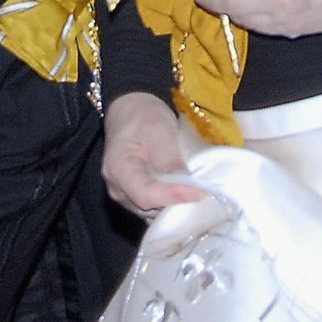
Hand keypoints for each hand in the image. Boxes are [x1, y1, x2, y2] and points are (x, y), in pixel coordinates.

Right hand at [101, 92, 202, 217]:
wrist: (131, 110)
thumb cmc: (143, 116)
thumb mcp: (159, 130)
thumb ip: (169, 160)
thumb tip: (188, 187)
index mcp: (119, 169)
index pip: (146, 195)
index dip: (173, 197)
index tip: (199, 193)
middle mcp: (117, 188)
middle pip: (148, 208)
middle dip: (176, 205)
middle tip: (204, 196)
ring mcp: (124, 194)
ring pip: (151, 211)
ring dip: (173, 207)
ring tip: (196, 195)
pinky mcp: (133, 195)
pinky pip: (152, 207)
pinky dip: (169, 204)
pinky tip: (184, 195)